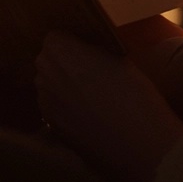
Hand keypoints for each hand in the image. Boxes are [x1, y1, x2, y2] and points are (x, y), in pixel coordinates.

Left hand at [35, 32, 182, 181]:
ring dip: (64, 87)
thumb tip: (87, 50)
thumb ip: (93, 50)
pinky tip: (91, 116)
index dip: (72, 43)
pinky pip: (55, 110)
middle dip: (64, 64)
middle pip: (48, 61)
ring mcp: (45, 104)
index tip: (89, 50)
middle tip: (92, 73)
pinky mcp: (51, 128)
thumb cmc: (133, 94)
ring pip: (50, 86)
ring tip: (94, 97)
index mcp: (59, 50)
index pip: (55, 37)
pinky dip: (68, 110)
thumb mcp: (118, 57)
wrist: (138, 144)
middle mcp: (44, 74)